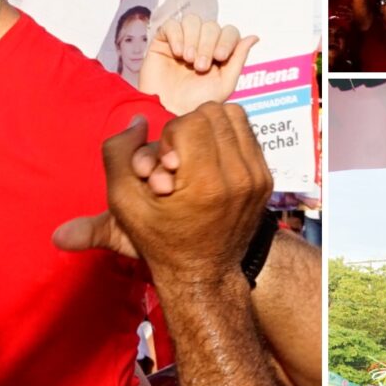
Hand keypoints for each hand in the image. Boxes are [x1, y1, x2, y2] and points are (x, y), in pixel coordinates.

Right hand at [52, 104, 271, 285]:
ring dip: (209, 128)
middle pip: (214, 113)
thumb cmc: (159, 238)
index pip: (190, 122)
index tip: (166, 164)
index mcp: (205, 183)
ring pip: (234, 117)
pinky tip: (211, 160)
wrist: (202, 272)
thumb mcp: (123, 201)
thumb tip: (137, 119)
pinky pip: (248, 134)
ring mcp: (258, 178)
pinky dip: (227, 138)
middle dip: (189, 128)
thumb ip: (118, 153)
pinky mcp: (267, 179)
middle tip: (179, 158)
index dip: (170, 136)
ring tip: (194, 155)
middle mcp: (239, 177)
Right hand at [136, 14, 258, 116]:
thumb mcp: (224, 83)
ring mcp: (182, 41)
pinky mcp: (163, 41)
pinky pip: (171, 25)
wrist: (169, 112)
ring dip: (193, 39)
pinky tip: (177, 53)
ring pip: (192, 21)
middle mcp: (201, 44)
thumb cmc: (196, 104)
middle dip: (208, 44)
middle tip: (200, 66)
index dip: (227, 40)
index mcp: (219, 52)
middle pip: (211, 26)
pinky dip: (176, 36)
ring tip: (188, 60)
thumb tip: (254, 37)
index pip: (229, 31)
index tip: (220, 57)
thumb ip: (238, 59)